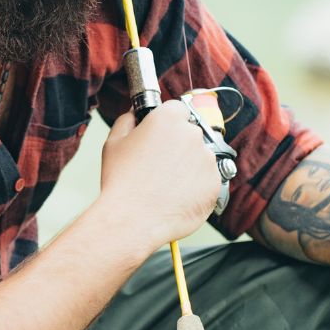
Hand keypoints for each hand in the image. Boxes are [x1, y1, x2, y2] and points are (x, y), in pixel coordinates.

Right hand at [97, 101, 221, 247]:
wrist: (133, 219)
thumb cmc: (121, 180)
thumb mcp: (113, 141)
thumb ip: (128, 119)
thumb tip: (135, 114)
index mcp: (168, 118)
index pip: (177, 109)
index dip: (168, 123)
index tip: (161, 136)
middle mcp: (193, 134)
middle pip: (190, 133)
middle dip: (178, 145)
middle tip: (160, 165)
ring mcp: (207, 159)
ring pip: (200, 157)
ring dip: (189, 166)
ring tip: (166, 184)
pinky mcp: (216, 183)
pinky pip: (208, 180)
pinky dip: (196, 186)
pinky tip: (176, 196)